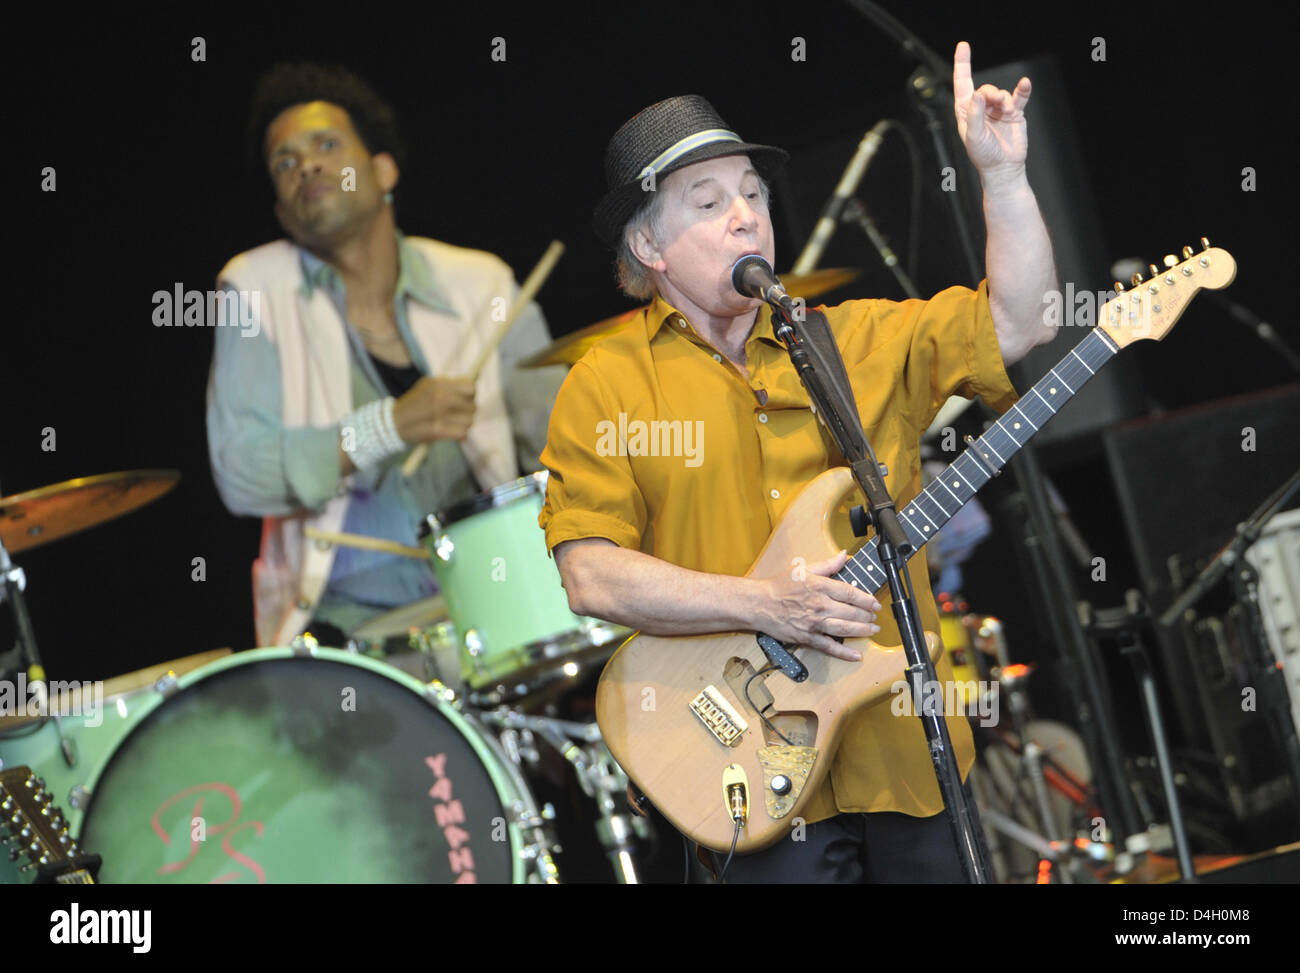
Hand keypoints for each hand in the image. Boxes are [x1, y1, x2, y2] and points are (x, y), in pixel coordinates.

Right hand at [392, 376, 476, 442]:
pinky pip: (462, 433)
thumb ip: (450, 384)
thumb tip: (474, 380)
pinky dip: (460, 435)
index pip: (471, 388)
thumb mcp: (428, 386)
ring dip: (464, 424)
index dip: (470, 395)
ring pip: (469, 421)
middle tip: (459, 415)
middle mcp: (440, 398)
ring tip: (454, 424)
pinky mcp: (438, 431)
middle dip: (468, 412)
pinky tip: (453, 433)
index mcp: (439, 385)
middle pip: (472, 406)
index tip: (465, 400)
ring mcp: (439, 415)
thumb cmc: (414, 403)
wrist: (393, 422)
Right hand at [754, 549, 881, 660]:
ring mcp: (814, 623)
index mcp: (820, 586)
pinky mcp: (807, 637)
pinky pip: (829, 646)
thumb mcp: (803, 569)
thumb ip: (827, 564)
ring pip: (845, 628)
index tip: (875, 603)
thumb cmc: (778, 586)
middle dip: (867, 616)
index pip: (850, 593)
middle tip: (874, 617)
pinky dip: (844, 652)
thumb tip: (844, 555)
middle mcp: (820, 605)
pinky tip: (856, 655)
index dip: (866, 599)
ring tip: (872, 630)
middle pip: (851, 612)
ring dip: (862, 631)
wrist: (758, 603)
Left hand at [953, 40, 1030, 180]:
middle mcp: (982, 108)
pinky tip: (1025, 84)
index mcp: (966, 112)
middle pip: (984, 89)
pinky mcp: (1015, 113)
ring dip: (1002, 99)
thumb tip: (977, 94)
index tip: (963, 46)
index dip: (962, 65)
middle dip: (989, 93)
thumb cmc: (984, 156)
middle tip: (995, 103)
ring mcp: (999, 110)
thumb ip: (974, 115)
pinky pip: (1019, 96)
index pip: (962, 84)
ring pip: (1000, 93)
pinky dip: (1022, 89)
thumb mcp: (974, 137)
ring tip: (1004, 110)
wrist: (1004, 168)